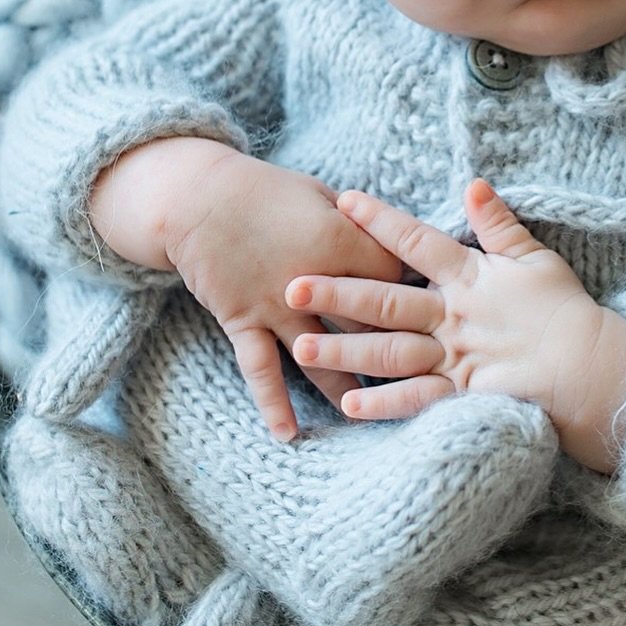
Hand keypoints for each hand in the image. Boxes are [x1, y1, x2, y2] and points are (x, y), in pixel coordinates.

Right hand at [159, 148, 404, 440]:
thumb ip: (359, 225)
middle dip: (396, 346)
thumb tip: (397, 247)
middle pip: (368, 322)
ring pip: (322, 355)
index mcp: (341, 239)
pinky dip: (274, 403)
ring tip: (371, 416)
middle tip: (423, 374)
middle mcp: (315, 279)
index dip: (413, 291)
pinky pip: (261, 369)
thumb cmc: (266, 190)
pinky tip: (289, 435)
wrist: (197, 197)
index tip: (428, 308)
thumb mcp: (322, 195)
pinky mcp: (244, 320)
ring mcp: (277, 306)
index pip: (396, 276)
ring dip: (348, 387)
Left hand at [284, 178, 625, 470]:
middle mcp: (455, 315)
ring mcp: (456, 357)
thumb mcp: (534, 258)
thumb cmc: (565, 312)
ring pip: (390, 350)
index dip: (380, 221)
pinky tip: (348, 402)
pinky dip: (383, 402)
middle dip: (338, 291)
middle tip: (291, 283)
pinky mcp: (463, 395)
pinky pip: (417, 399)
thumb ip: (498, 224)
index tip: (343, 202)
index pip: (417, 242)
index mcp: (470, 276)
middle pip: (387, 299)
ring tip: (301, 343)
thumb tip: (473, 183)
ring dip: (345, 348)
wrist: (592, 368)